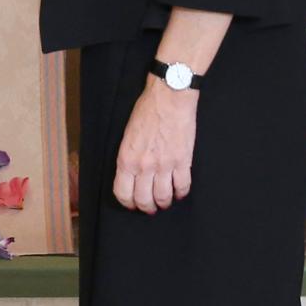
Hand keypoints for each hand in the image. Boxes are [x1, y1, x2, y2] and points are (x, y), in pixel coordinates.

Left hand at [112, 77, 195, 213]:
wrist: (169, 97)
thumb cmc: (147, 111)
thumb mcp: (127, 135)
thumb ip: (128, 157)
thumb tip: (131, 174)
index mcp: (127, 159)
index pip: (123, 193)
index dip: (128, 203)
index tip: (132, 204)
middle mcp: (144, 166)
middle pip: (144, 200)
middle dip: (147, 207)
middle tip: (150, 207)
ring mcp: (164, 165)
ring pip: (163, 197)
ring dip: (164, 203)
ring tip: (165, 201)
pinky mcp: (182, 161)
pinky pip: (182, 186)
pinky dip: (181, 193)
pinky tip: (179, 192)